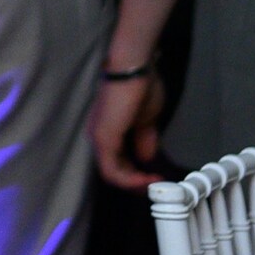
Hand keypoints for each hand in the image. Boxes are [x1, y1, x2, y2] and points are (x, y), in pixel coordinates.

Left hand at [90, 69, 168, 189]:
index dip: (136, 174)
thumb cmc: (140, 87)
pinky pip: (112, 170)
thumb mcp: (146, 119)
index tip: (156, 177)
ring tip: (154, 183)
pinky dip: (130, 179)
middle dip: (136, 183)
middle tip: (156, 186)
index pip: (117, 162)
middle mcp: (98, 137)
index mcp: (108, 131)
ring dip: (134, 183)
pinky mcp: (103, 139)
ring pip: (111, 174)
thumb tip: (146, 158)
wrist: (133, 68)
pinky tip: (147, 179)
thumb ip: (144, 138)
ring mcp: (98, 138)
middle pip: (113, 171)